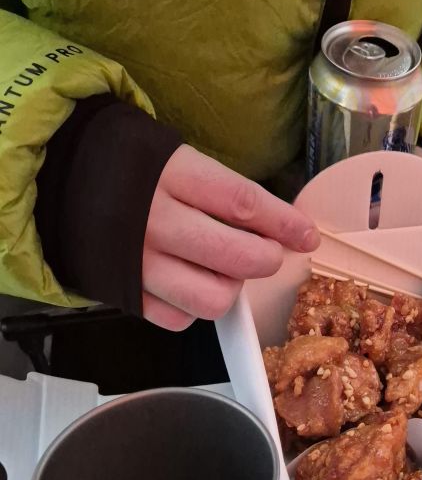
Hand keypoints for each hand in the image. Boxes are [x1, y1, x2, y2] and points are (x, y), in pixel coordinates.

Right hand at [142, 145, 319, 329]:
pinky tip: (188, 282)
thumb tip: (281, 225)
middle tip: (267, 254)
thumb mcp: (176, 159)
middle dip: (267, 260)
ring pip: (213, 300)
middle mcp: (156, 221)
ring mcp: (140, 262)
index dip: (285, 224)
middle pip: (238, 257)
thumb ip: (224, 194)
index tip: (306, 236)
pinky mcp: (128, 293)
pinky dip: (193, 308)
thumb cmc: (130, 168)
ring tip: (220, 270)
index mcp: (172, 176)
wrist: (57, 179)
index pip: (245, 204)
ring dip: (230, 289)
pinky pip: (179, 319)